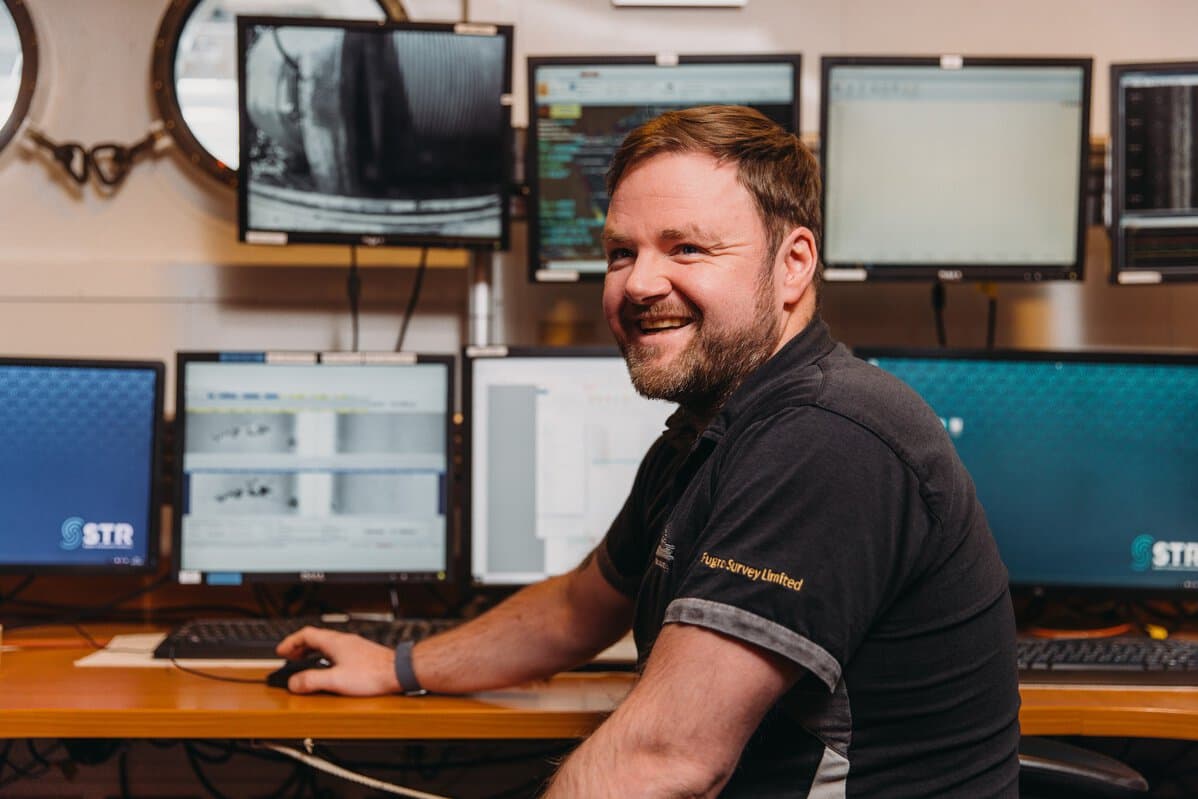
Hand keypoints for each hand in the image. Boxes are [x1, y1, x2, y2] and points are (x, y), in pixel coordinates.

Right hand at [275, 627, 400, 695]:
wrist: (398, 672)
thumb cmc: (372, 673)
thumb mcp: (335, 680)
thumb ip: (312, 681)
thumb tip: (294, 683)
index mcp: (334, 642)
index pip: (306, 634)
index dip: (290, 642)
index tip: (280, 651)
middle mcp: (344, 641)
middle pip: (316, 638)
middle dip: (299, 647)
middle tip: (289, 658)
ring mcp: (354, 646)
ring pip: (327, 644)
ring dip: (312, 652)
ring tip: (305, 663)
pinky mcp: (362, 654)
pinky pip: (337, 651)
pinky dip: (326, 658)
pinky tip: (329, 669)